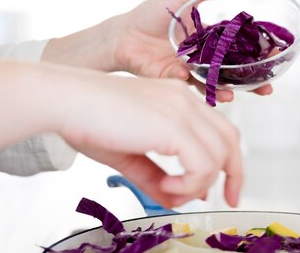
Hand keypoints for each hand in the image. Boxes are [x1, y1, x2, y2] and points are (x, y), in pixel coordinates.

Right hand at [0, 59, 242, 207]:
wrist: (65, 101)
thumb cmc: (87, 120)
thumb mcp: (129, 153)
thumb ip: (155, 176)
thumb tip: (177, 198)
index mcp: (178, 100)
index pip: (220, 130)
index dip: (228, 161)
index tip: (221, 189)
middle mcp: (186, 100)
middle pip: (231, 139)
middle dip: (234, 174)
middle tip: (226, 200)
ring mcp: (182, 110)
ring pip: (219, 154)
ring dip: (200, 184)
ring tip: (171, 192)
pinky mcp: (174, 125)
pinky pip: (202, 163)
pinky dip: (190, 183)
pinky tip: (167, 188)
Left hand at [42, 0, 272, 101]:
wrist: (123, 32)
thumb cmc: (152, 13)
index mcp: (209, 39)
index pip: (238, 49)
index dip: (256, 56)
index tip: (274, 60)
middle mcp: (203, 58)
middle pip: (232, 72)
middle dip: (250, 83)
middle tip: (267, 89)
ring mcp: (189, 70)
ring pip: (214, 83)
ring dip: (226, 90)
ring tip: (235, 94)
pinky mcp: (173, 80)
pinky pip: (188, 85)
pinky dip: (196, 85)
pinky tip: (200, 82)